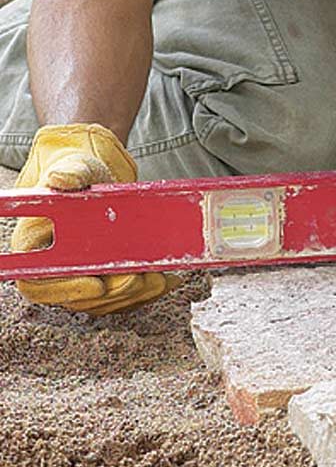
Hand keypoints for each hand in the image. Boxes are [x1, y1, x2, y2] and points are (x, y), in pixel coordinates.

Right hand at [10, 124, 180, 315]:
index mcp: (36, 245)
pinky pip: (125, 292)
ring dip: (134, 294)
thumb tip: (60, 179)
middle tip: (141, 279)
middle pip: (80, 298)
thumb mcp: (75, 167)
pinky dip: (147, 290)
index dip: (66, 290)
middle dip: (114, 292)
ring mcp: (83, 272)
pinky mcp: (107, 273)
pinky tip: (169, 279)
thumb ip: (70, 173)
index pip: (39, 283)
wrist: (95, 170)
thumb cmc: (78, 168)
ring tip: (161, 279)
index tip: (98, 284)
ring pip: (106, 300)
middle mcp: (57, 265)